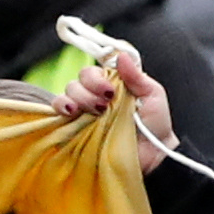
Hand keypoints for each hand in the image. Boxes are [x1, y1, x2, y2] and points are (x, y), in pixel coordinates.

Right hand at [45, 42, 174, 170]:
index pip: (93, 72)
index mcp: (111, 86)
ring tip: (94, 112)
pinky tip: (70, 112)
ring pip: (67, 94)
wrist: (154, 157)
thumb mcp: (153, 96)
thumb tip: (121, 56)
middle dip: (88, 89)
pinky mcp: (74, 130)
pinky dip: (60, 107)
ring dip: (78, 98)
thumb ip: (137, 77)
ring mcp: (83, 114)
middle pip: (78, 81)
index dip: (96, 77)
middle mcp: (94, 98)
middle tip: (104, 104)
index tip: (109, 90)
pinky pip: (57, 113)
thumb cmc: (156, 126)